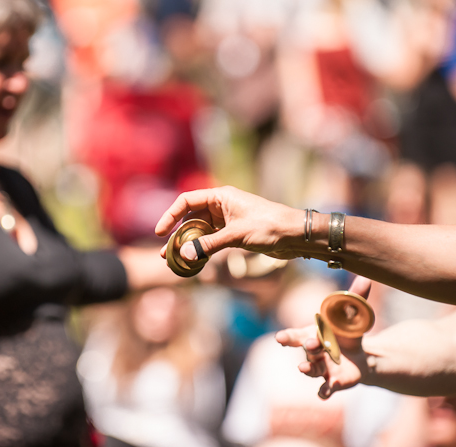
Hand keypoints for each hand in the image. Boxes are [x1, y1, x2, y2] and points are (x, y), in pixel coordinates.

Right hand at [155, 186, 302, 260]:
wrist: (295, 235)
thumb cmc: (269, 227)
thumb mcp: (236, 235)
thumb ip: (209, 245)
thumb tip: (184, 254)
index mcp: (221, 196)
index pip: (186, 201)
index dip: (170, 216)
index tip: (160, 233)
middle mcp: (221, 205)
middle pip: (190, 218)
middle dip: (177, 235)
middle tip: (165, 253)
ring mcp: (227, 219)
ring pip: (200, 231)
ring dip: (188, 244)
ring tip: (175, 259)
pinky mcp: (233, 232)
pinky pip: (210, 239)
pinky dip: (201, 249)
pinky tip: (194, 260)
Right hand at [275, 276, 371, 398]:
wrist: (359, 355)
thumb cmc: (346, 331)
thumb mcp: (352, 315)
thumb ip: (355, 298)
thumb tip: (365, 277)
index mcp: (312, 334)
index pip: (295, 335)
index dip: (286, 337)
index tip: (280, 337)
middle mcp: (313, 352)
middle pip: (307, 350)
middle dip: (308, 347)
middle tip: (311, 344)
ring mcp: (321, 368)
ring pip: (311, 369)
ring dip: (307, 369)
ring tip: (303, 369)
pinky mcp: (333, 381)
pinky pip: (325, 388)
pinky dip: (324, 391)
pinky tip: (324, 394)